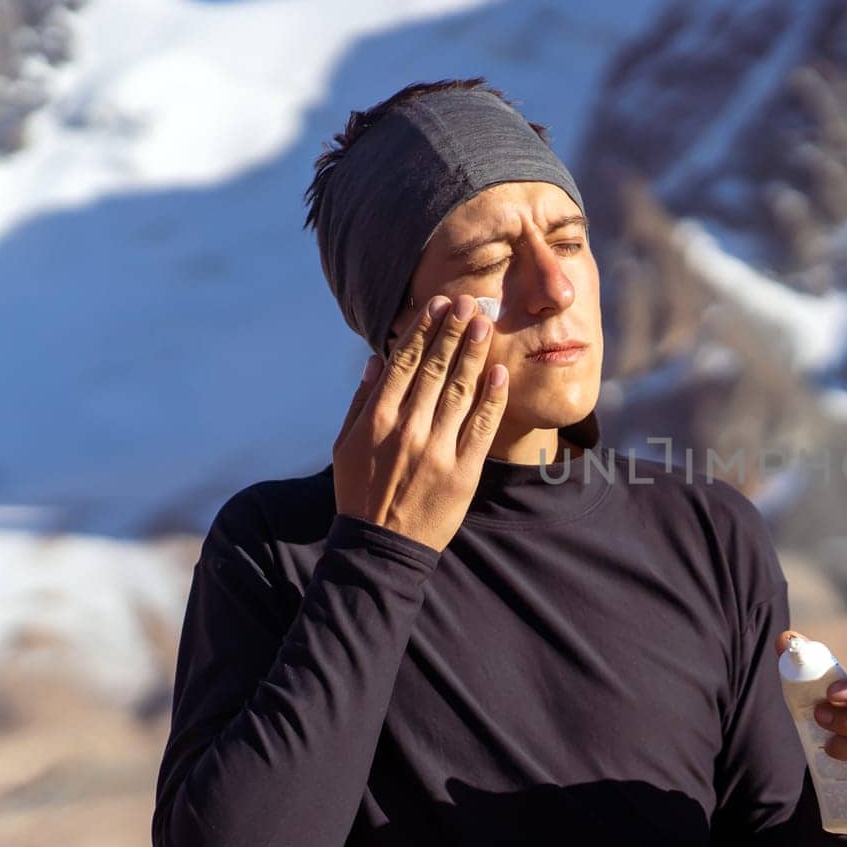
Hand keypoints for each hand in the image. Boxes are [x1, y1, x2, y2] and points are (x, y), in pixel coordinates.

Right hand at [333, 293, 508, 552]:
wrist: (380, 545)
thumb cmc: (360, 491)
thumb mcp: (345, 444)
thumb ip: (362, 400)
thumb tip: (376, 359)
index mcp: (377, 418)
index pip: (405, 363)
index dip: (423, 331)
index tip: (437, 305)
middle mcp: (407, 428)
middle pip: (436, 369)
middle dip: (453, 331)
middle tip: (469, 301)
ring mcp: (437, 449)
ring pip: (461, 391)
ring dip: (474, 354)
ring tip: (485, 323)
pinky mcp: (463, 471)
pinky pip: (481, 428)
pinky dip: (491, 399)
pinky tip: (500, 373)